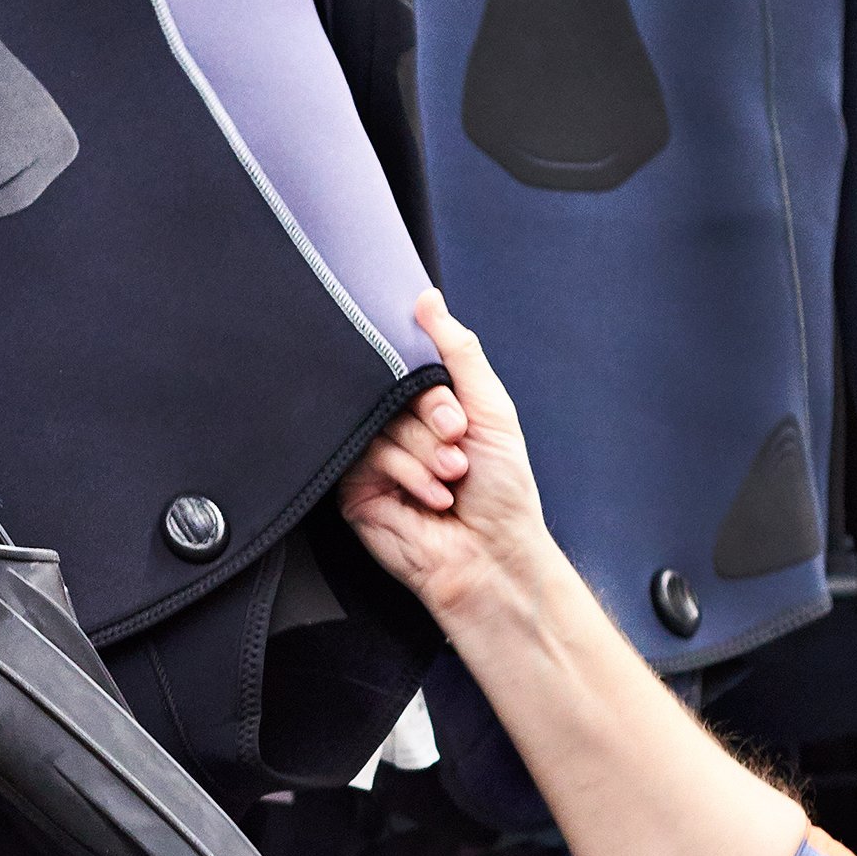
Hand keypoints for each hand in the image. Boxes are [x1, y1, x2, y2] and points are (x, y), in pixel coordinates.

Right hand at [340, 293, 553, 632]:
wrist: (492, 556)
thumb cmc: (502, 491)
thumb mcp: (491, 408)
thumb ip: (459, 351)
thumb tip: (427, 299)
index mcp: (431, 405)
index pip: (409, 368)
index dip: (433, 391)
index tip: (458, 417)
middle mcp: (400, 427)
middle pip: (392, 394)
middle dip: (433, 423)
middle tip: (458, 446)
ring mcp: (374, 457)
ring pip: (379, 424)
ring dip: (424, 455)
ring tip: (450, 480)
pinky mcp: (354, 488)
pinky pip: (365, 456)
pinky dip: (405, 474)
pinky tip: (430, 498)